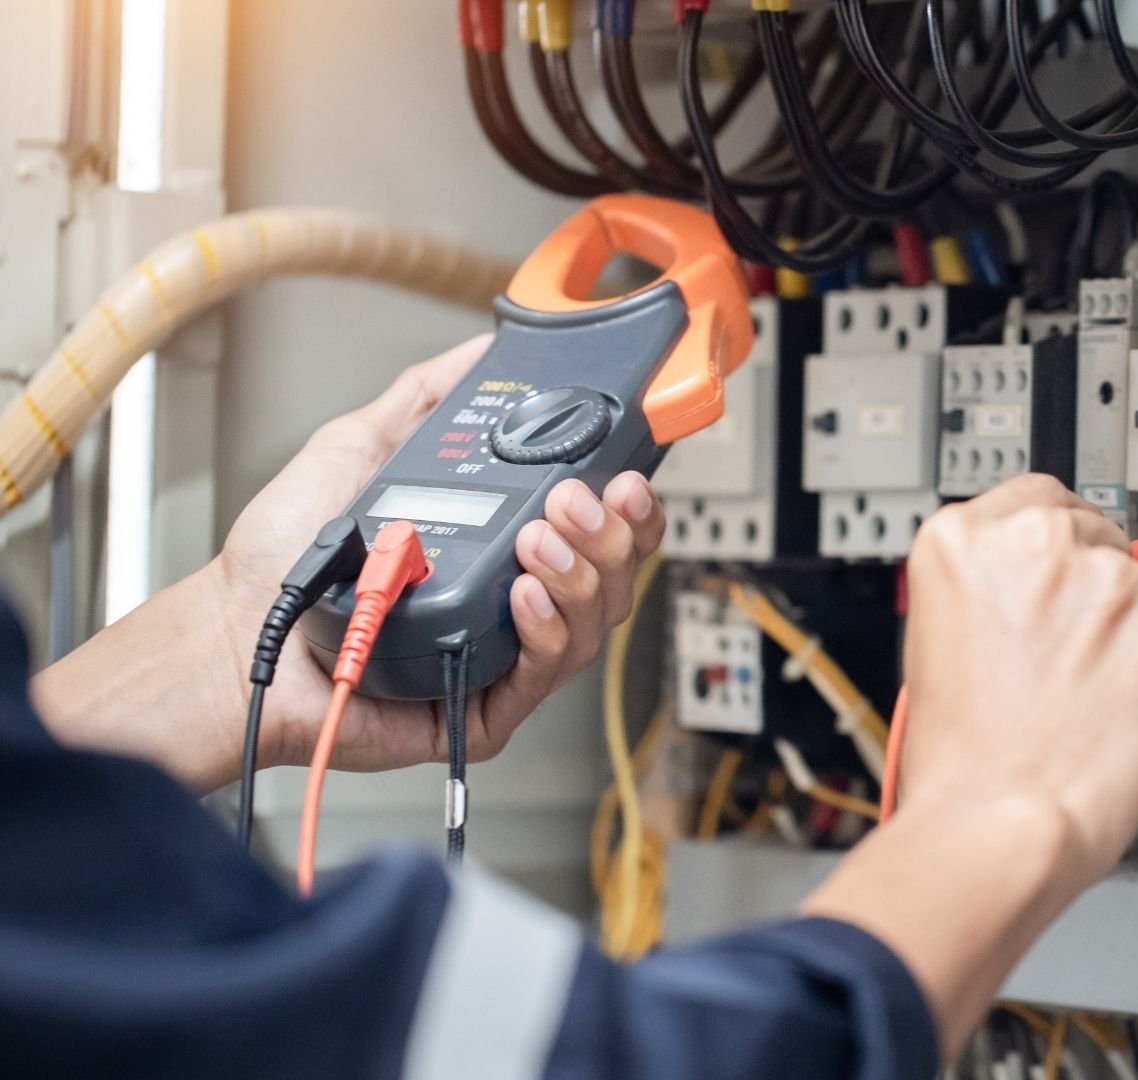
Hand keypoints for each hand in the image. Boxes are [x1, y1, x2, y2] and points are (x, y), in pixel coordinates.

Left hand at [33, 336, 663, 791]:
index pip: (599, 531)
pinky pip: (542, 676)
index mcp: (502, 548)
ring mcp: (501, 659)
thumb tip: (479, 350)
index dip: (627, 506)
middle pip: (612, 578)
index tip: (623, 472)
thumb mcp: (360, 449)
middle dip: (610, 534)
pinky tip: (523, 594)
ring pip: (592, 626)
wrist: (233, 626)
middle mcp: (512, 604)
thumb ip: (424, 398)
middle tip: (574, 500)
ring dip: (580, 576)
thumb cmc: (284, 559)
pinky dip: (545, 631)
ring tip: (538, 540)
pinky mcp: (482, 710)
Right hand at [801, 475, 1137, 1058]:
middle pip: (1089, 530)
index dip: (1050, 539)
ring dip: (1119, 628)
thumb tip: (1037, 584)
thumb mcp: (937, 641)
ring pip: (1133, 584)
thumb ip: (991, 590)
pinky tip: (1112, 708)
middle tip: (1065, 650)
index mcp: (960, 541)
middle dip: (1086, 582)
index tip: (1057, 565)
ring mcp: (1103, 579)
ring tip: (1080, 696)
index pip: (1032, 497)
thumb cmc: (959, 762)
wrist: (998, 826)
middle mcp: (1034, 543)